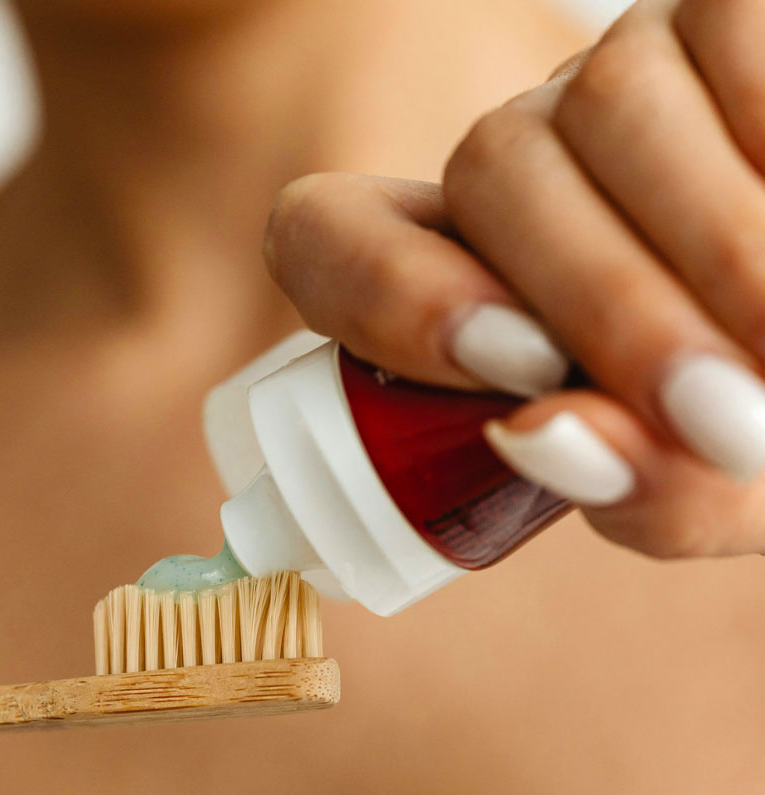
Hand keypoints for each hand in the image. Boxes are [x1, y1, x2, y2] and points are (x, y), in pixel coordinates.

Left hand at [264, 0, 764, 558]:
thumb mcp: (717, 479)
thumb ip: (642, 488)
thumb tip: (545, 434)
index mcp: (479, 264)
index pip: (329, 234)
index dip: (387, 293)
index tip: (509, 376)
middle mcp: (530, 156)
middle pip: (490, 169)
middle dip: (603, 302)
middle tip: (715, 419)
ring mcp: (624, 72)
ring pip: (606, 100)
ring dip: (709, 237)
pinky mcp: (720, 11)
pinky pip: (726, 38)